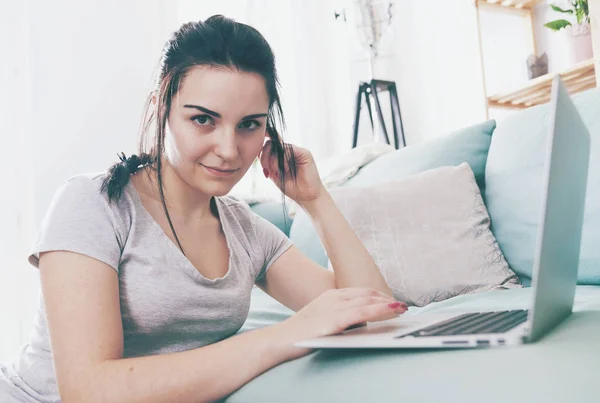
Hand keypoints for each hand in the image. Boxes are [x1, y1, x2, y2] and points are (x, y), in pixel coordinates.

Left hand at [259, 141, 323, 204]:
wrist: (307, 197)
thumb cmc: (293, 188)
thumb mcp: (275, 176)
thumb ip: (268, 165)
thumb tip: (259, 155)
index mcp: (282, 157)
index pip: (268, 147)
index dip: (262, 153)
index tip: (263, 166)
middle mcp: (289, 152)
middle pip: (271, 144)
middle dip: (265, 157)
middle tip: (267, 169)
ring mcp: (296, 151)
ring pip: (278, 146)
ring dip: (274, 160)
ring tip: (278, 172)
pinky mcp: (304, 153)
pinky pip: (288, 149)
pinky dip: (283, 159)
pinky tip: (286, 169)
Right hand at [274, 288, 407, 359]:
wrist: (280, 340)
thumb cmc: (300, 334)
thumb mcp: (322, 319)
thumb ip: (340, 317)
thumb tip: (362, 323)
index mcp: (331, 296)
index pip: (361, 292)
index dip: (379, 296)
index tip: (392, 302)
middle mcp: (334, 297)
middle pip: (368, 294)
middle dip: (387, 299)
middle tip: (402, 306)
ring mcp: (334, 306)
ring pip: (369, 301)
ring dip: (389, 304)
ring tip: (402, 309)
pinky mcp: (335, 319)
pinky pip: (365, 312)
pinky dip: (382, 310)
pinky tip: (393, 311)